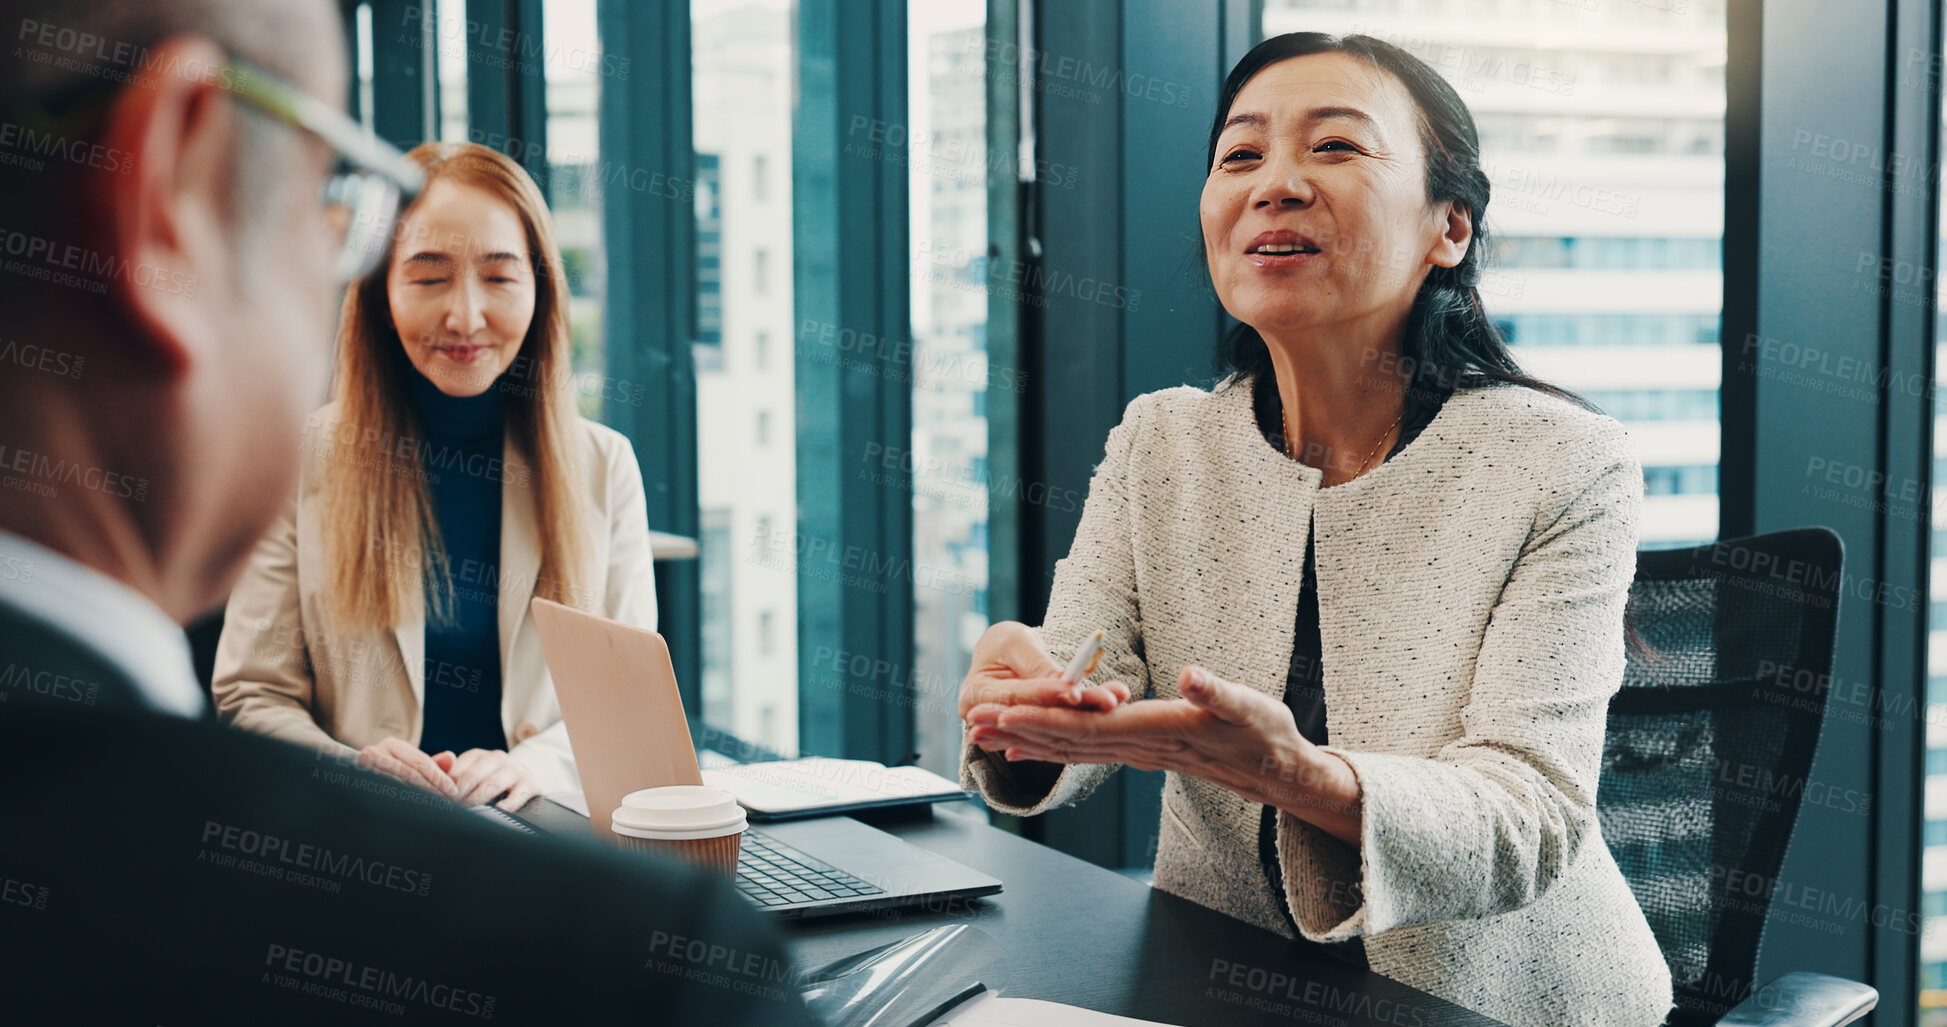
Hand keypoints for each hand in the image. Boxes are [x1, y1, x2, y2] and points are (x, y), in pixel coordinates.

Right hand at [356, 736, 461, 800]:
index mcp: (392, 745)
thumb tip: (451, 757)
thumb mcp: (409, 766)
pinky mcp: (354, 784)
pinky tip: (411, 814)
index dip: (439, 778)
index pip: (421, 762)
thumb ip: (431, 764)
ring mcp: (361, 768)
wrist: (346, 782)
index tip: (453, 792)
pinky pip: (381, 796)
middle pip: (409, 773)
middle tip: (446, 804)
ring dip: (416, 799)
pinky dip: (398, 804)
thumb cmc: (387, 775)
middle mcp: (375, 752)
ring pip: (395, 785)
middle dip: (430, 790)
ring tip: (433, 810)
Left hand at [436, 748, 541, 810]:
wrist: (526, 780)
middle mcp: (496, 758)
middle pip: (472, 776)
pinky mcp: (530, 783)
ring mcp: (514, 770)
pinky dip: (508, 804)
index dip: (447, 788)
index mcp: (478, 756)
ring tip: (470, 813)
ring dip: (478, 800)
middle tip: (451, 810)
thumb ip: (448, 774)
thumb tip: (433, 770)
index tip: (440, 802)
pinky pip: (518, 794)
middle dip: (459, 795)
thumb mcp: (470, 774)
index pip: (457, 770)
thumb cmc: (489, 781)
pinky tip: (499, 810)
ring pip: (492, 783)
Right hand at [958, 621, 1129, 721]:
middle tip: (1111, 700)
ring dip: (1090, 710)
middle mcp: (992, 722)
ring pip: (1056, 720)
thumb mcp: (1014, 642)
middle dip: (1079, 707)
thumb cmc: (1003, 644)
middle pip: (1040, 715)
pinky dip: (1088, 712)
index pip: (1016, 698)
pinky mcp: (1035, 731)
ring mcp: (1013, 731)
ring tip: (1117, 699)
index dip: (1047, 695)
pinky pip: (1062, 723)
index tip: (1075, 692)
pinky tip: (1112, 704)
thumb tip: (1061, 681)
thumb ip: (1034, 663)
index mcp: (974, 697)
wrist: (1004, 657)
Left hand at [965, 665, 1363, 844]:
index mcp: (1158, 729)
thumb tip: (1190, 674)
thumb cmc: (1266, 734)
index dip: (1044, 719)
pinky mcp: (1139, 750)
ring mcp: (1136, 752)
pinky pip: (1085, 750)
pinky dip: (1050, 747)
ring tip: (984, 733)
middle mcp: (1139, 746)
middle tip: (973, 723)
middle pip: (1067, 740)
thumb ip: (1218, 691)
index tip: (1006, 711)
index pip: (1089, 726)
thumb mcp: (1250, 705)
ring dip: (1026, 739)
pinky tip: (1024, 748)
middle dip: (1018, 731)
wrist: (1277, 771)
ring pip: (1071, 747)